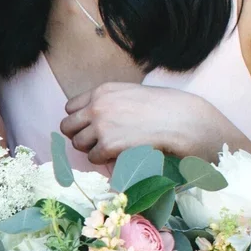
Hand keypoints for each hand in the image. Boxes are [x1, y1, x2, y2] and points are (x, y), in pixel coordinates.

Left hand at [61, 83, 247, 164]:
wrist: (183, 121)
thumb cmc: (163, 108)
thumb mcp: (132, 95)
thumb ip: (110, 103)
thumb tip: (92, 118)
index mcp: (103, 91)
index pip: (70, 108)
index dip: (79, 120)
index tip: (91, 127)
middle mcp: (97, 105)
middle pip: (67, 127)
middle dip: (80, 136)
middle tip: (97, 142)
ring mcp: (101, 125)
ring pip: (78, 144)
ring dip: (92, 149)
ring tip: (113, 148)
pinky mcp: (108, 144)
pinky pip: (93, 158)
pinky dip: (105, 160)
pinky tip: (122, 153)